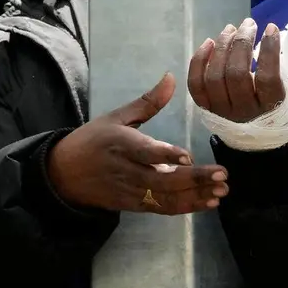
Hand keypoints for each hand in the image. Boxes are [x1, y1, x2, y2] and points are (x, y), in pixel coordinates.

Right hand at [46, 73, 228, 214]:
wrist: (64, 174)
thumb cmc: (93, 140)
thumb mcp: (116, 117)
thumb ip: (147, 102)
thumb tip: (171, 78)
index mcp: (121, 143)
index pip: (145, 151)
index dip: (166, 155)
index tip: (188, 156)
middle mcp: (126, 170)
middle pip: (162, 179)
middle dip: (194, 179)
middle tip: (222, 175)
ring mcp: (130, 191)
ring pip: (166, 198)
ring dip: (196, 196)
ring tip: (222, 191)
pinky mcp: (133, 205)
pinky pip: (162, 209)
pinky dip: (186, 207)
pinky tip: (207, 202)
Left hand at [187, 18, 287, 122]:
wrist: (264, 136)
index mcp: (272, 108)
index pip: (267, 77)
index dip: (269, 50)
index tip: (271, 27)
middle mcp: (244, 112)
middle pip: (236, 74)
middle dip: (241, 43)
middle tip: (249, 23)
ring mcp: (222, 111)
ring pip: (215, 77)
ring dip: (221, 47)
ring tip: (231, 28)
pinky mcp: (206, 108)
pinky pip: (196, 84)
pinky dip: (198, 61)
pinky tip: (209, 42)